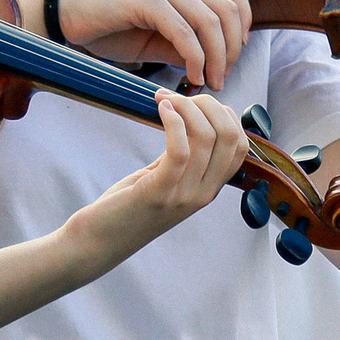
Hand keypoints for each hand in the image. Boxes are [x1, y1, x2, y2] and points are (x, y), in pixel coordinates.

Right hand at [42, 0, 251, 88]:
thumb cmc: (104, 26)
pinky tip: (189, 76)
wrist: (63, 13)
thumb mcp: (152, 37)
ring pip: (210, 21)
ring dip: (217, 57)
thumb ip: (181, 44)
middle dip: (232, 48)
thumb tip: (208, 62)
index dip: (243, 20)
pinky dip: (194, 58)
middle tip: (221, 77)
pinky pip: (184, 32)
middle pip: (227, 8)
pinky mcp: (146, 0)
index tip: (235, 52)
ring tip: (208, 82)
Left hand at [60, 91, 249, 262]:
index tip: (195, 102)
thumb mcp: (164, 180)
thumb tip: (190, 119)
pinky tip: (160, 108)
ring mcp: (183, 195)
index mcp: (208, 189)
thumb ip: (183, 157)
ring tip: (163, 98)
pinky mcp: (158, 192)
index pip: (241, 146)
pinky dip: (173, 121)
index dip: (225, 115)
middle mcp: (203, 194)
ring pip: (207, 137)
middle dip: (208, 105)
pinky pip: (180, 150)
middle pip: (230, 136)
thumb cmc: (127, 206)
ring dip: (186, 106)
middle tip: (177, 96)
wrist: (98, 242)